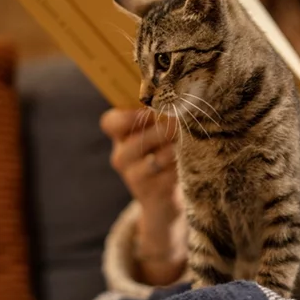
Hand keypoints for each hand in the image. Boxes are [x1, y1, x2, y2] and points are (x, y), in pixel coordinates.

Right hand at [100, 107, 187, 283]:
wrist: (164, 201)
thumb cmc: (163, 156)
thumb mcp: (156, 135)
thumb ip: (159, 117)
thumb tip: (178, 98)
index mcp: (120, 137)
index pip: (110, 122)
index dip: (127, 116)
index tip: (149, 111)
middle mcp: (121, 157)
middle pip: (135, 141)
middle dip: (161, 131)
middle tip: (179, 123)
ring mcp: (133, 178)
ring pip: (154, 160)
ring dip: (174, 150)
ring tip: (187, 143)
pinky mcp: (151, 194)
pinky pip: (168, 177)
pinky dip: (181, 168)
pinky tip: (189, 163)